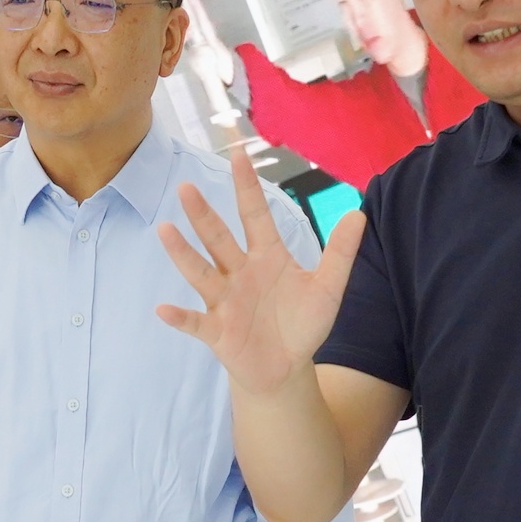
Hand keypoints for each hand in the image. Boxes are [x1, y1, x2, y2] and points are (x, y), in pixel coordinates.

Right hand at [153, 143, 363, 391]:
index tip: (238, 153)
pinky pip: (195, 322)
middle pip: (219, 238)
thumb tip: (358, 214)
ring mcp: (225, 301)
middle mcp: (239, 272)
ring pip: (201, 273)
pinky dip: (180, 316)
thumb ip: (340, 253)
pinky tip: (163, 308)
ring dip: (183, 253)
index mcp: (266, 255)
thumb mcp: (327, 288)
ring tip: (166, 230)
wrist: (287, 368)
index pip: (254, 214)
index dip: (246, 186)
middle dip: (203, 215)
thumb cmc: (302, 323)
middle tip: (186, 188)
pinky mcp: (217, 332)